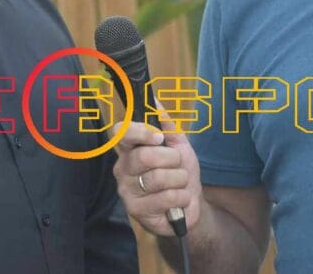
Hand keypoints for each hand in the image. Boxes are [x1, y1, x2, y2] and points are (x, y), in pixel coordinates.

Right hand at [111, 114, 202, 236]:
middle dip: (172, 159)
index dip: (141, 131)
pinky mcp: (136, 211)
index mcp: (129, 149)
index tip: (160, 137)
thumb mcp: (179, 146)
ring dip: (179, 179)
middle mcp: (122, 169)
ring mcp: (127, 191)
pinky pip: (165, 198)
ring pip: (158, 178)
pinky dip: (181, 197)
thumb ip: (168, 126)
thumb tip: (155, 102)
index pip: (122, 132)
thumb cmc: (180, 173)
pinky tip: (179, 200)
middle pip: (145, 156)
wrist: (191, 205)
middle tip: (177, 165)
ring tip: (180, 184)